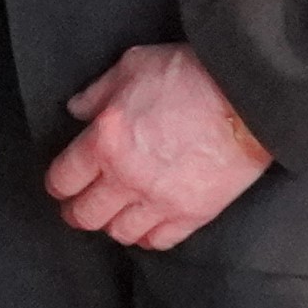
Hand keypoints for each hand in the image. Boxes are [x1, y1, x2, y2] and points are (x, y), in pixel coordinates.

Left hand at [44, 44, 272, 251]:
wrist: (249, 96)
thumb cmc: (192, 75)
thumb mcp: (133, 66)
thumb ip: (98, 92)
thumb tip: (78, 109)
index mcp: (105, 141)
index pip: (63, 180)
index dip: (58, 184)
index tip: (61, 184)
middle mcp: (126, 178)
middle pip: (85, 214)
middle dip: (76, 211)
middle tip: (79, 205)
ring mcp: (160, 200)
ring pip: (119, 233)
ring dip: (111, 224)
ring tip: (114, 214)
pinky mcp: (193, 214)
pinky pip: (159, 241)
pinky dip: (147, 236)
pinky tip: (146, 224)